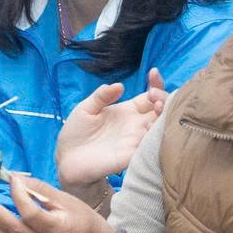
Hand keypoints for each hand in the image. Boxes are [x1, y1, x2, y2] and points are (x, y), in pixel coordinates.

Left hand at [55, 69, 167, 188]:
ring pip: (161, 128)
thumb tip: (119, 85)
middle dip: (165, 99)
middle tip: (154, 95)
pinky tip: (152, 127)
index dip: (156, 83)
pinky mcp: (132, 157)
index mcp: (128, 111)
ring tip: (158, 107)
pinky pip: (151, 148)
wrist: (67, 159)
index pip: (150, 96)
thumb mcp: (86, 108)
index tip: (153, 72)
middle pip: (162, 110)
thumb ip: (102, 96)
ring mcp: (136, 141)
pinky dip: (156, 137)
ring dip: (164, 116)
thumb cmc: (77, 133)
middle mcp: (137, 125)